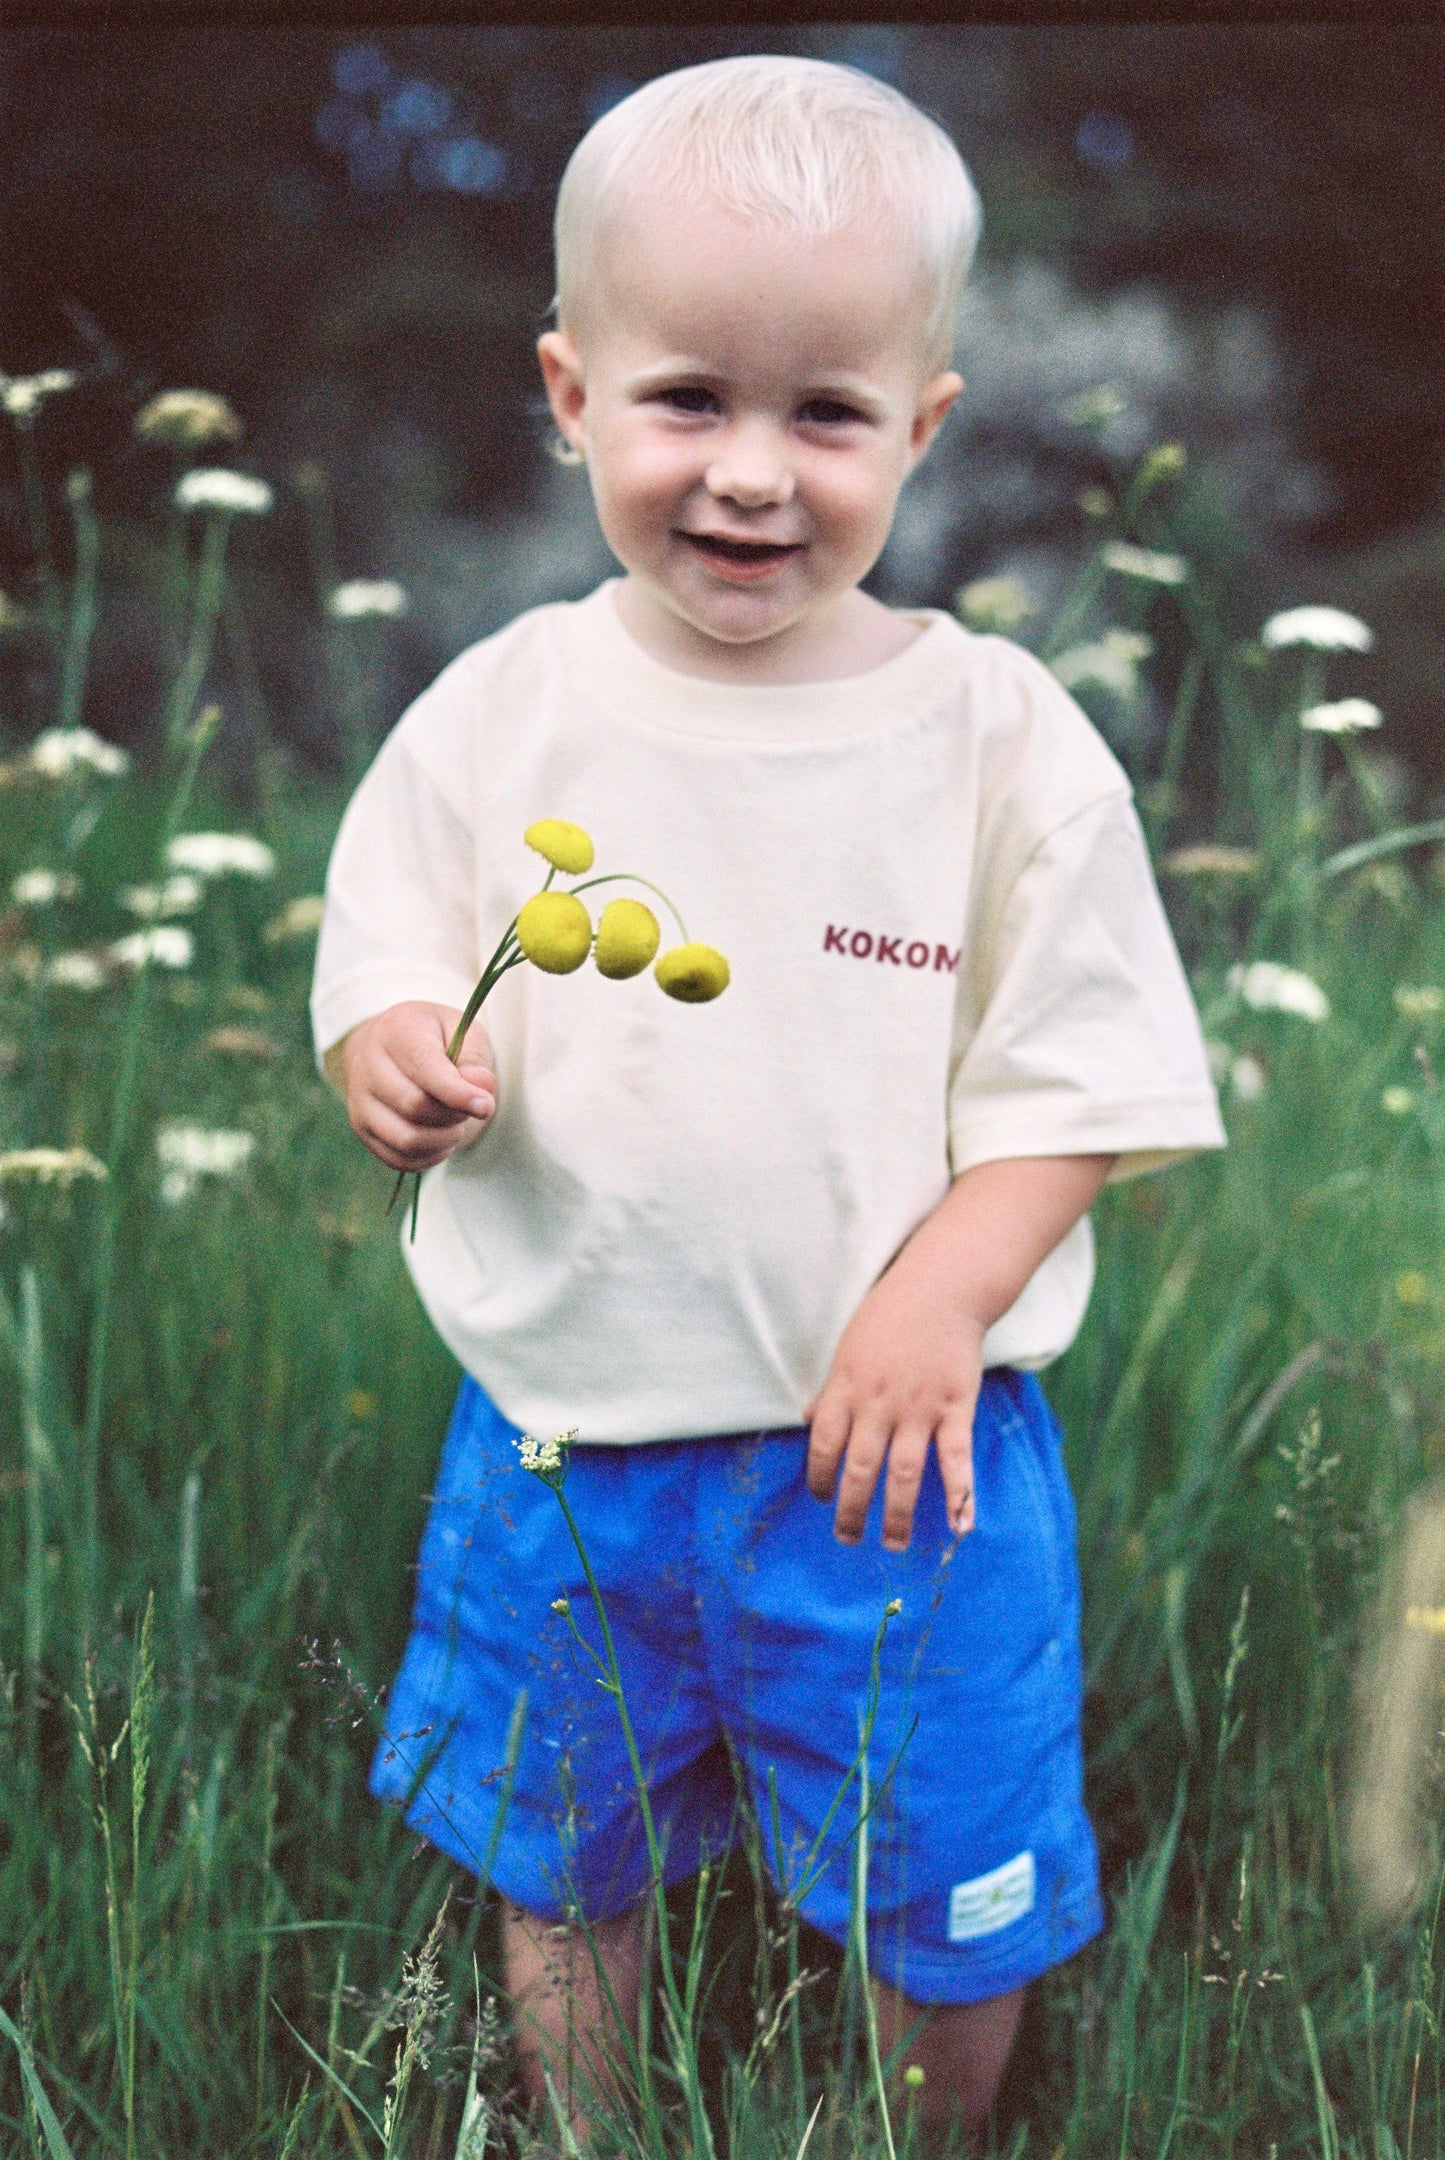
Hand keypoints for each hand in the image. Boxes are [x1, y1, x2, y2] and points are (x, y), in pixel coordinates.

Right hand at [335, 1001, 495, 1172]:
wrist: (394, 1048)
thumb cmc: (435, 1038)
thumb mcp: (462, 1031)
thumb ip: (474, 1058)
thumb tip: (481, 1088)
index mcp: (395, 1030)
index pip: (423, 1068)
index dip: (457, 1093)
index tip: (485, 1106)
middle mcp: (367, 1065)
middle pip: (414, 1106)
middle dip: (454, 1114)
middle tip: (471, 1106)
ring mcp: (359, 1100)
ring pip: (406, 1139)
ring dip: (443, 1139)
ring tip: (455, 1122)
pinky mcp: (362, 1129)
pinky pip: (399, 1159)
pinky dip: (430, 1156)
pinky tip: (441, 1137)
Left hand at [805, 1257, 985, 1552]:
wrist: (942, 1288)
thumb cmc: (890, 1315)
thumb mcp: (848, 1349)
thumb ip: (830, 1390)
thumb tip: (806, 1419)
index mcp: (846, 1388)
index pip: (823, 1446)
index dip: (819, 1478)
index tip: (821, 1498)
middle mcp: (878, 1405)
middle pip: (859, 1470)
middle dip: (851, 1511)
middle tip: (847, 1539)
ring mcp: (918, 1409)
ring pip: (903, 1475)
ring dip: (896, 1516)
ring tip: (892, 1544)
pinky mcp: (954, 1409)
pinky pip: (955, 1460)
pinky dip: (958, 1496)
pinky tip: (959, 1528)